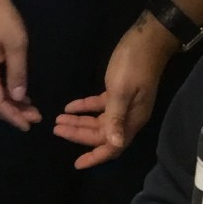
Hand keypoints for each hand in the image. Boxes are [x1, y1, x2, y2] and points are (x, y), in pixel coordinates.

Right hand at [0, 0, 42, 130]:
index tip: (30, 124)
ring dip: (8, 107)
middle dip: (11, 114)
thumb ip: (17, 73)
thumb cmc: (1, 19)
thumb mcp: (16, 45)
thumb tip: (19, 98)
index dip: (13, 116)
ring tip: (30, 109)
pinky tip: (19, 96)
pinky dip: (3, 97)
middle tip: (34, 117)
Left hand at [54, 17, 176, 168]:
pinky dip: (84, 107)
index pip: (113, 146)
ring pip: (98, 120)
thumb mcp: (122, 91)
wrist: (147, 40)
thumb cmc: (133, 65)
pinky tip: (69, 107)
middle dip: (79, 134)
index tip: (77, 163)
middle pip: (101, 134)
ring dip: (79, 121)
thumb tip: (114, 144)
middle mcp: (128, 116)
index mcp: (132, 120)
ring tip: (57, 120)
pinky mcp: (117, 92)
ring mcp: (123, 104)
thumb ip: (116, 117)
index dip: (95, 156)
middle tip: (56, 129)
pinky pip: (99, 106)